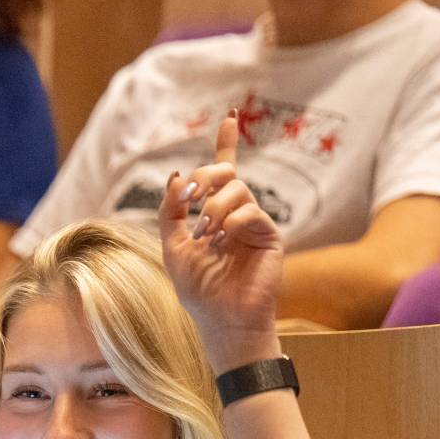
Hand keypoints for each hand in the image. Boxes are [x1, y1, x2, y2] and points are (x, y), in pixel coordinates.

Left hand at [158, 113, 285, 372]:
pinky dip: (231, 222)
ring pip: (237, 190)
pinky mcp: (270, 236)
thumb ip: (170, 213)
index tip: (229, 116)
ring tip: (204, 236)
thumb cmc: (198, 291)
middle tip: (187, 198)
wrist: (221, 321)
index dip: (226, 143)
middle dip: (204, 178)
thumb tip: (174, 176)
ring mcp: (255, 224)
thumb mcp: (172, 247)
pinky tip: (222, 242)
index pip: (223, 172)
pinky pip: (251, 212)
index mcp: (216, 215)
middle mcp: (237, 214)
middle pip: (227, 173)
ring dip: (212, 209)